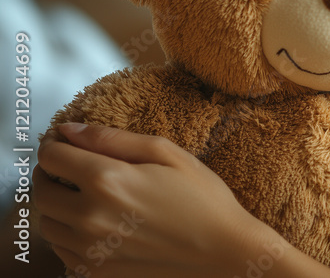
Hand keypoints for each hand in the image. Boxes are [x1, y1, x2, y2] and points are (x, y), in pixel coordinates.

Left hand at [33, 123, 287, 277]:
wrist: (224, 253)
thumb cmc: (204, 200)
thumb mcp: (167, 153)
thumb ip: (113, 139)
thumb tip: (70, 130)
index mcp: (108, 180)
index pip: (53, 157)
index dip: (54, 143)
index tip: (64, 141)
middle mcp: (90, 217)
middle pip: (41, 190)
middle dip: (50, 173)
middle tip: (70, 166)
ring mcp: (90, 250)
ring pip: (47, 222)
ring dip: (56, 204)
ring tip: (82, 195)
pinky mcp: (95, 273)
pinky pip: (61, 250)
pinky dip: (67, 233)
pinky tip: (94, 223)